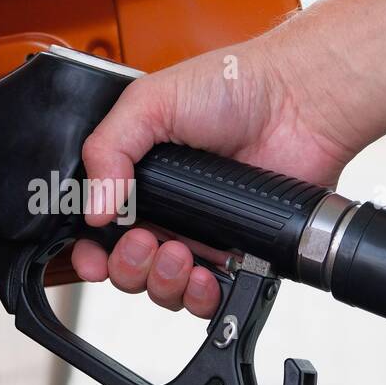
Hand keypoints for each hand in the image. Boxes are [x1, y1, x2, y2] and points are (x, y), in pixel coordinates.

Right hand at [71, 28, 360, 316]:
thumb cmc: (230, 87)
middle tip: (144, 241)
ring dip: (161, 282)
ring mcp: (201, 234)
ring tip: (178, 252)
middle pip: (126, 268)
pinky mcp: (237, 253)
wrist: (295, 101)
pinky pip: (208, 297)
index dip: (90, 250)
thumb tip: (92, 209)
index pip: (99, 230)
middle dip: (126, 267)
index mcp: (138, 177)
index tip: (92, 253)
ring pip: (163, 288)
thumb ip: (107, 149)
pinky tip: (202, 274)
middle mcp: (167, 210)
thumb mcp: (148, 102)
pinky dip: (199, 297)